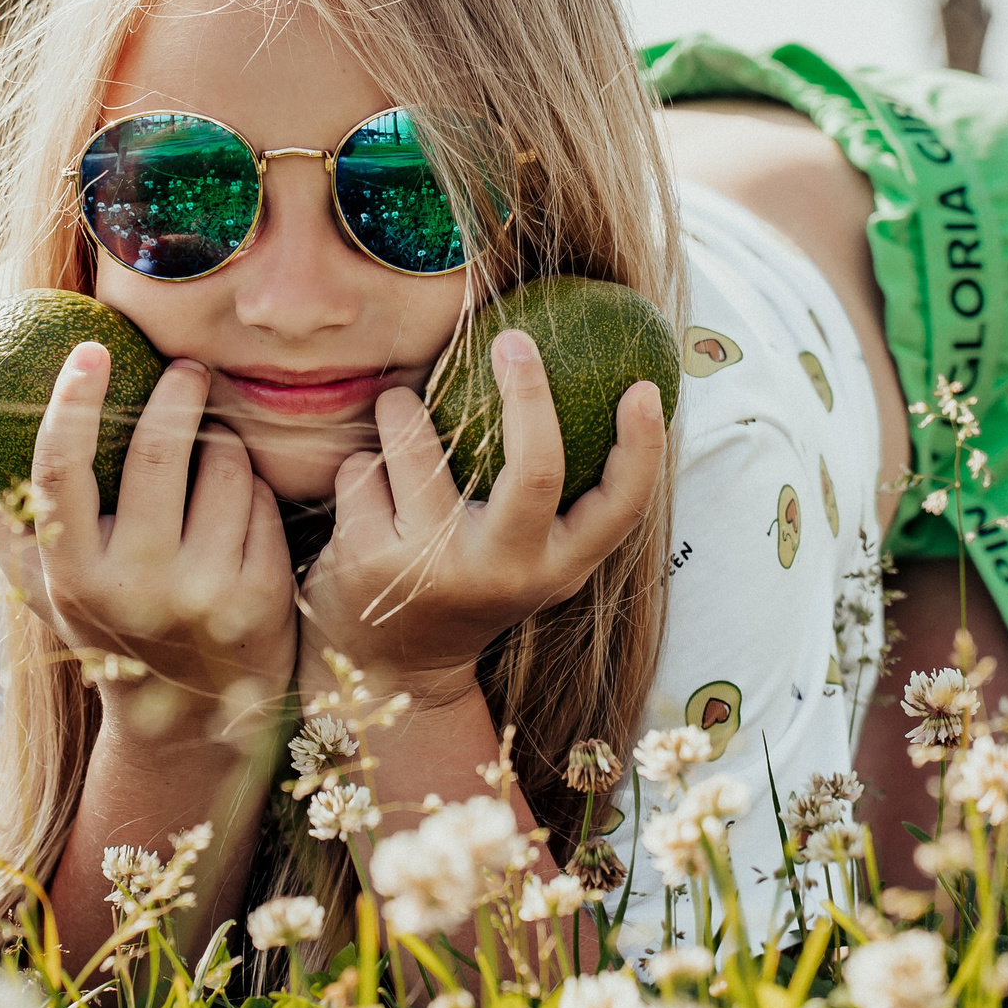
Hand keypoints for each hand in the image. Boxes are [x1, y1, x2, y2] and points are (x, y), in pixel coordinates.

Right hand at [0, 345, 296, 738]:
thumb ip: (5, 533)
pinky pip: (262, 501)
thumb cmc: (110, 630)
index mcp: (72, 575)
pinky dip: (253, 488)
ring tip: (213, 454)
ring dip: (222, 443)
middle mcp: (136, 586)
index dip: (70, 405)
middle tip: (187, 367)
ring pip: (224, 468)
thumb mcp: (46, 595)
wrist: (190, 718)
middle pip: (158, 452)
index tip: (89, 350)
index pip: (60, 474)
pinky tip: (240, 504)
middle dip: (178, 392)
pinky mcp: (261, 596)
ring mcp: (203, 593)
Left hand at [297, 330, 667, 703]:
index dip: (643, 448)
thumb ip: (554, 496)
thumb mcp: (526, 556)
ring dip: (402, 410)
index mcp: (558, 568)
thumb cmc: (470, 580)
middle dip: (528, 394)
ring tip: (398, 412)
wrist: (387, 667)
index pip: (620, 508)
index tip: (644, 388)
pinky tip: (367, 501)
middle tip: (513, 339)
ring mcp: (438, 569)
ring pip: (418, 443)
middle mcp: (506, 572)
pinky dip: (363, 467)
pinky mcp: (372, 560)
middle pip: (537, 470)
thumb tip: (601, 384)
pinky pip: (363, 468)